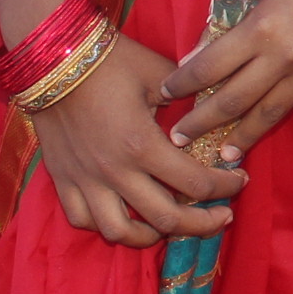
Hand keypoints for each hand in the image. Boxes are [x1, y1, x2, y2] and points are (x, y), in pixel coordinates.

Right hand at [29, 35, 244, 247]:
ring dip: (152, 236)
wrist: (52, 57)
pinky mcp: (62, 179)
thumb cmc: (111, 61)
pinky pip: (83, 219)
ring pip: (120, 231)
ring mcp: (84, 180)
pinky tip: (126, 218)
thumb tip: (214, 115)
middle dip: (203, 224)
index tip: (239, 181)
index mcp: (142, 145)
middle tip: (221, 217)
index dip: (225, 187)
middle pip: (167, 219)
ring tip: (172, 226)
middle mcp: (114, 171)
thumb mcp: (160, 74)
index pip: (196, 183)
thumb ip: (189, 100)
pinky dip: (106, 226)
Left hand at [165, 0, 292, 163]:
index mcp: (260, 30)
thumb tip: (196, 58)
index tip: (166, 95)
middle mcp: (284, 58)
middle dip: (201, 123)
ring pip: (268, 114)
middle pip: (232, 101)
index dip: (182, 85)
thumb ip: (227, 23)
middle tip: (178, 139)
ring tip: (223, 154)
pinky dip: (280, 111)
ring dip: (241, 136)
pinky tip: (265, 121)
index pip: (208, 68)